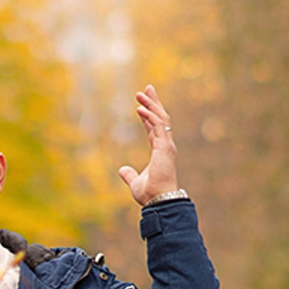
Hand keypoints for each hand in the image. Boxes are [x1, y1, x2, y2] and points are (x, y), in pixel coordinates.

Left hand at [118, 84, 180, 204]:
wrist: (158, 200)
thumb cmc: (150, 193)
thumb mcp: (134, 181)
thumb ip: (129, 175)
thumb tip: (122, 170)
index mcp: (159, 150)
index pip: (154, 128)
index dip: (147, 114)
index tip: (141, 104)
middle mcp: (165, 145)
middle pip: (160, 118)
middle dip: (153, 102)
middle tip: (147, 88)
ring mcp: (166, 145)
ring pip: (160, 119)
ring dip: (150, 105)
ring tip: (140, 93)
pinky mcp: (165, 147)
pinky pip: (158, 126)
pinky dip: (149, 116)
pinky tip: (140, 108)